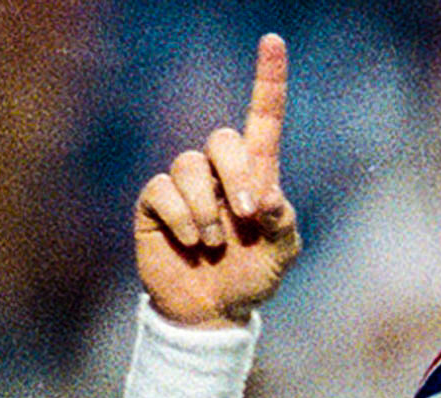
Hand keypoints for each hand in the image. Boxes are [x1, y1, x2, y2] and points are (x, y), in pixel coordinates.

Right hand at [134, 34, 300, 327]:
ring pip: (188, 166)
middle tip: (248, 216)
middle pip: (222, 139)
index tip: (273, 41)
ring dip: (208, 209)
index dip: (267, 80)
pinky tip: (193, 242)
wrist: (212, 312)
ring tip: (214, 242)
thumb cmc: (251, 278)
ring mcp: (184, 186)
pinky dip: (184, 219)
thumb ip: (284, 225)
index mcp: (256, 176)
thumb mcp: (281, 256)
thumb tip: (269, 196)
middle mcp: (218, 172)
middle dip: (236, 175)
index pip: (263, 119)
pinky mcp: (155, 204)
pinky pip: (162, 191)